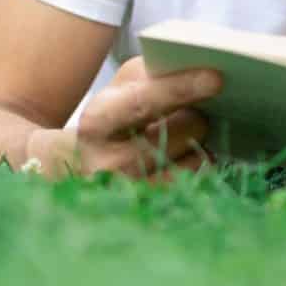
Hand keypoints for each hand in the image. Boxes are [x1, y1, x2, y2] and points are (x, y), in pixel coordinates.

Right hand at [33, 58, 223, 177]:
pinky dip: (198, 167)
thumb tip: (203, 72)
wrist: (69, 168)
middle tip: (194, 113)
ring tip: (182, 140)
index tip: (217, 78)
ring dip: (200, 145)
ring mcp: (131, 195)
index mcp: (97, 121)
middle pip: (181, 132)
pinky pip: (197, 185)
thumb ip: (154, 74)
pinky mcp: (151, 213)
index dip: (181, 89)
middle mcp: (109, 164)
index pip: (143, 103)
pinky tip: (184, 159)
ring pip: (196, 162)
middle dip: (197, 117)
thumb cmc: (110, 118)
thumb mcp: (120, 88)